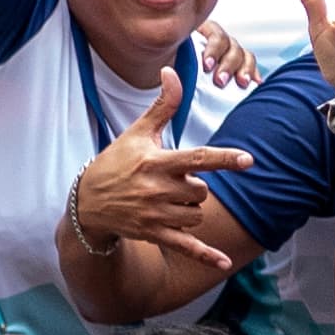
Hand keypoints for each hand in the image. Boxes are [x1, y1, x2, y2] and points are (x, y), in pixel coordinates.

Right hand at [66, 66, 254, 257]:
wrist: (86, 202)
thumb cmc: (117, 162)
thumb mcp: (138, 133)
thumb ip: (163, 105)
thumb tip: (172, 71)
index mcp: (156, 162)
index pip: (196, 159)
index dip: (223, 159)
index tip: (248, 160)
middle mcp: (156, 190)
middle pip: (201, 190)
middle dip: (194, 187)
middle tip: (170, 183)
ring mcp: (155, 215)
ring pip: (197, 214)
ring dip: (192, 208)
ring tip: (168, 201)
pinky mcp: (153, 234)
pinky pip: (185, 246)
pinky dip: (205, 256)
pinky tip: (223, 263)